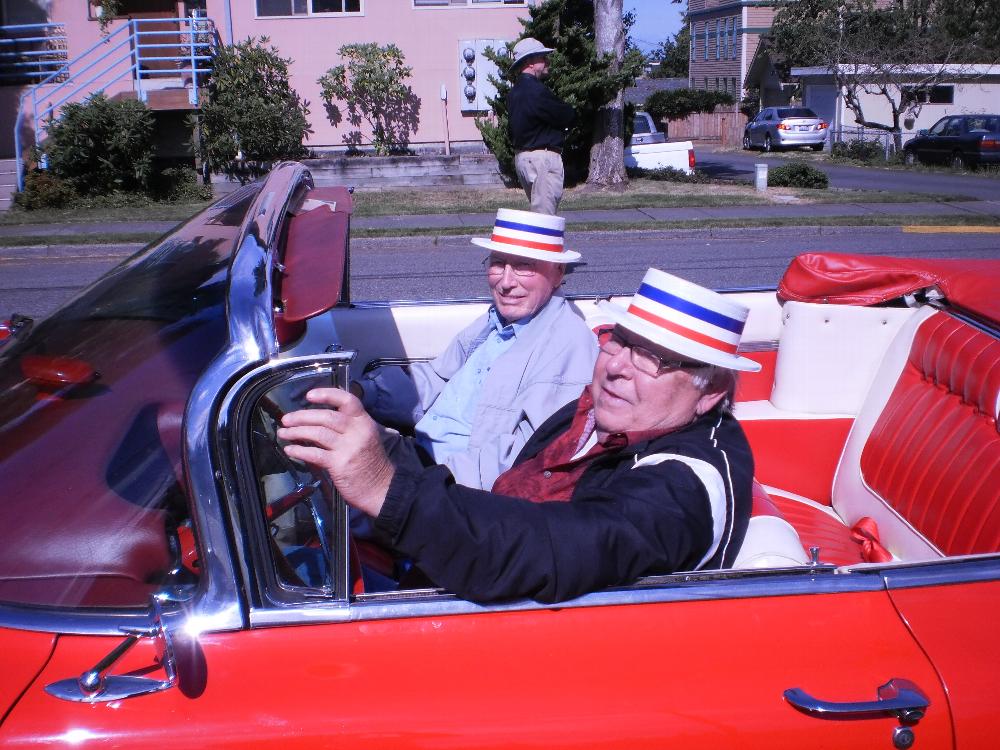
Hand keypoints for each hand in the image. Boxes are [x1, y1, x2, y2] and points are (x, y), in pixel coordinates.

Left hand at [277, 388, 393, 516]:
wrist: (381, 489)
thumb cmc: (370, 463)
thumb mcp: (364, 437)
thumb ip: (346, 427)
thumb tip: (315, 419)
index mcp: (364, 422)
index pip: (347, 401)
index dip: (327, 395)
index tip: (309, 395)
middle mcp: (357, 431)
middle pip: (326, 417)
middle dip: (302, 416)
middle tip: (286, 419)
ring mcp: (349, 448)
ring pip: (318, 433)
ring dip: (296, 432)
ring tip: (283, 433)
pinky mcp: (340, 464)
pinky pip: (315, 454)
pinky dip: (299, 451)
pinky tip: (290, 450)